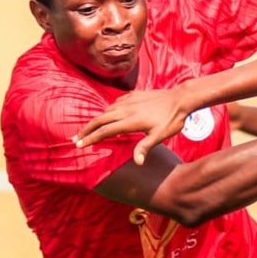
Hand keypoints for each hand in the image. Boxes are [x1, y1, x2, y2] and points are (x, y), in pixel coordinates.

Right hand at [74, 89, 188, 164]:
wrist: (180, 98)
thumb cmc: (172, 120)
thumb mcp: (160, 136)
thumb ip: (146, 147)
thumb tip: (137, 162)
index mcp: (130, 121)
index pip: (105, 131)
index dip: (91, 138)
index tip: (79, 145)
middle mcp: (126, 109)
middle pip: (100, 119)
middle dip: (86, 129)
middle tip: (75, 138)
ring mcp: (129, 100)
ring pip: (106, 110)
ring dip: (95, 120)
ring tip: (88, 129)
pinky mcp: (133, 95)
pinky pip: (115, 103)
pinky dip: (107, 110)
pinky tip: (107, 114)